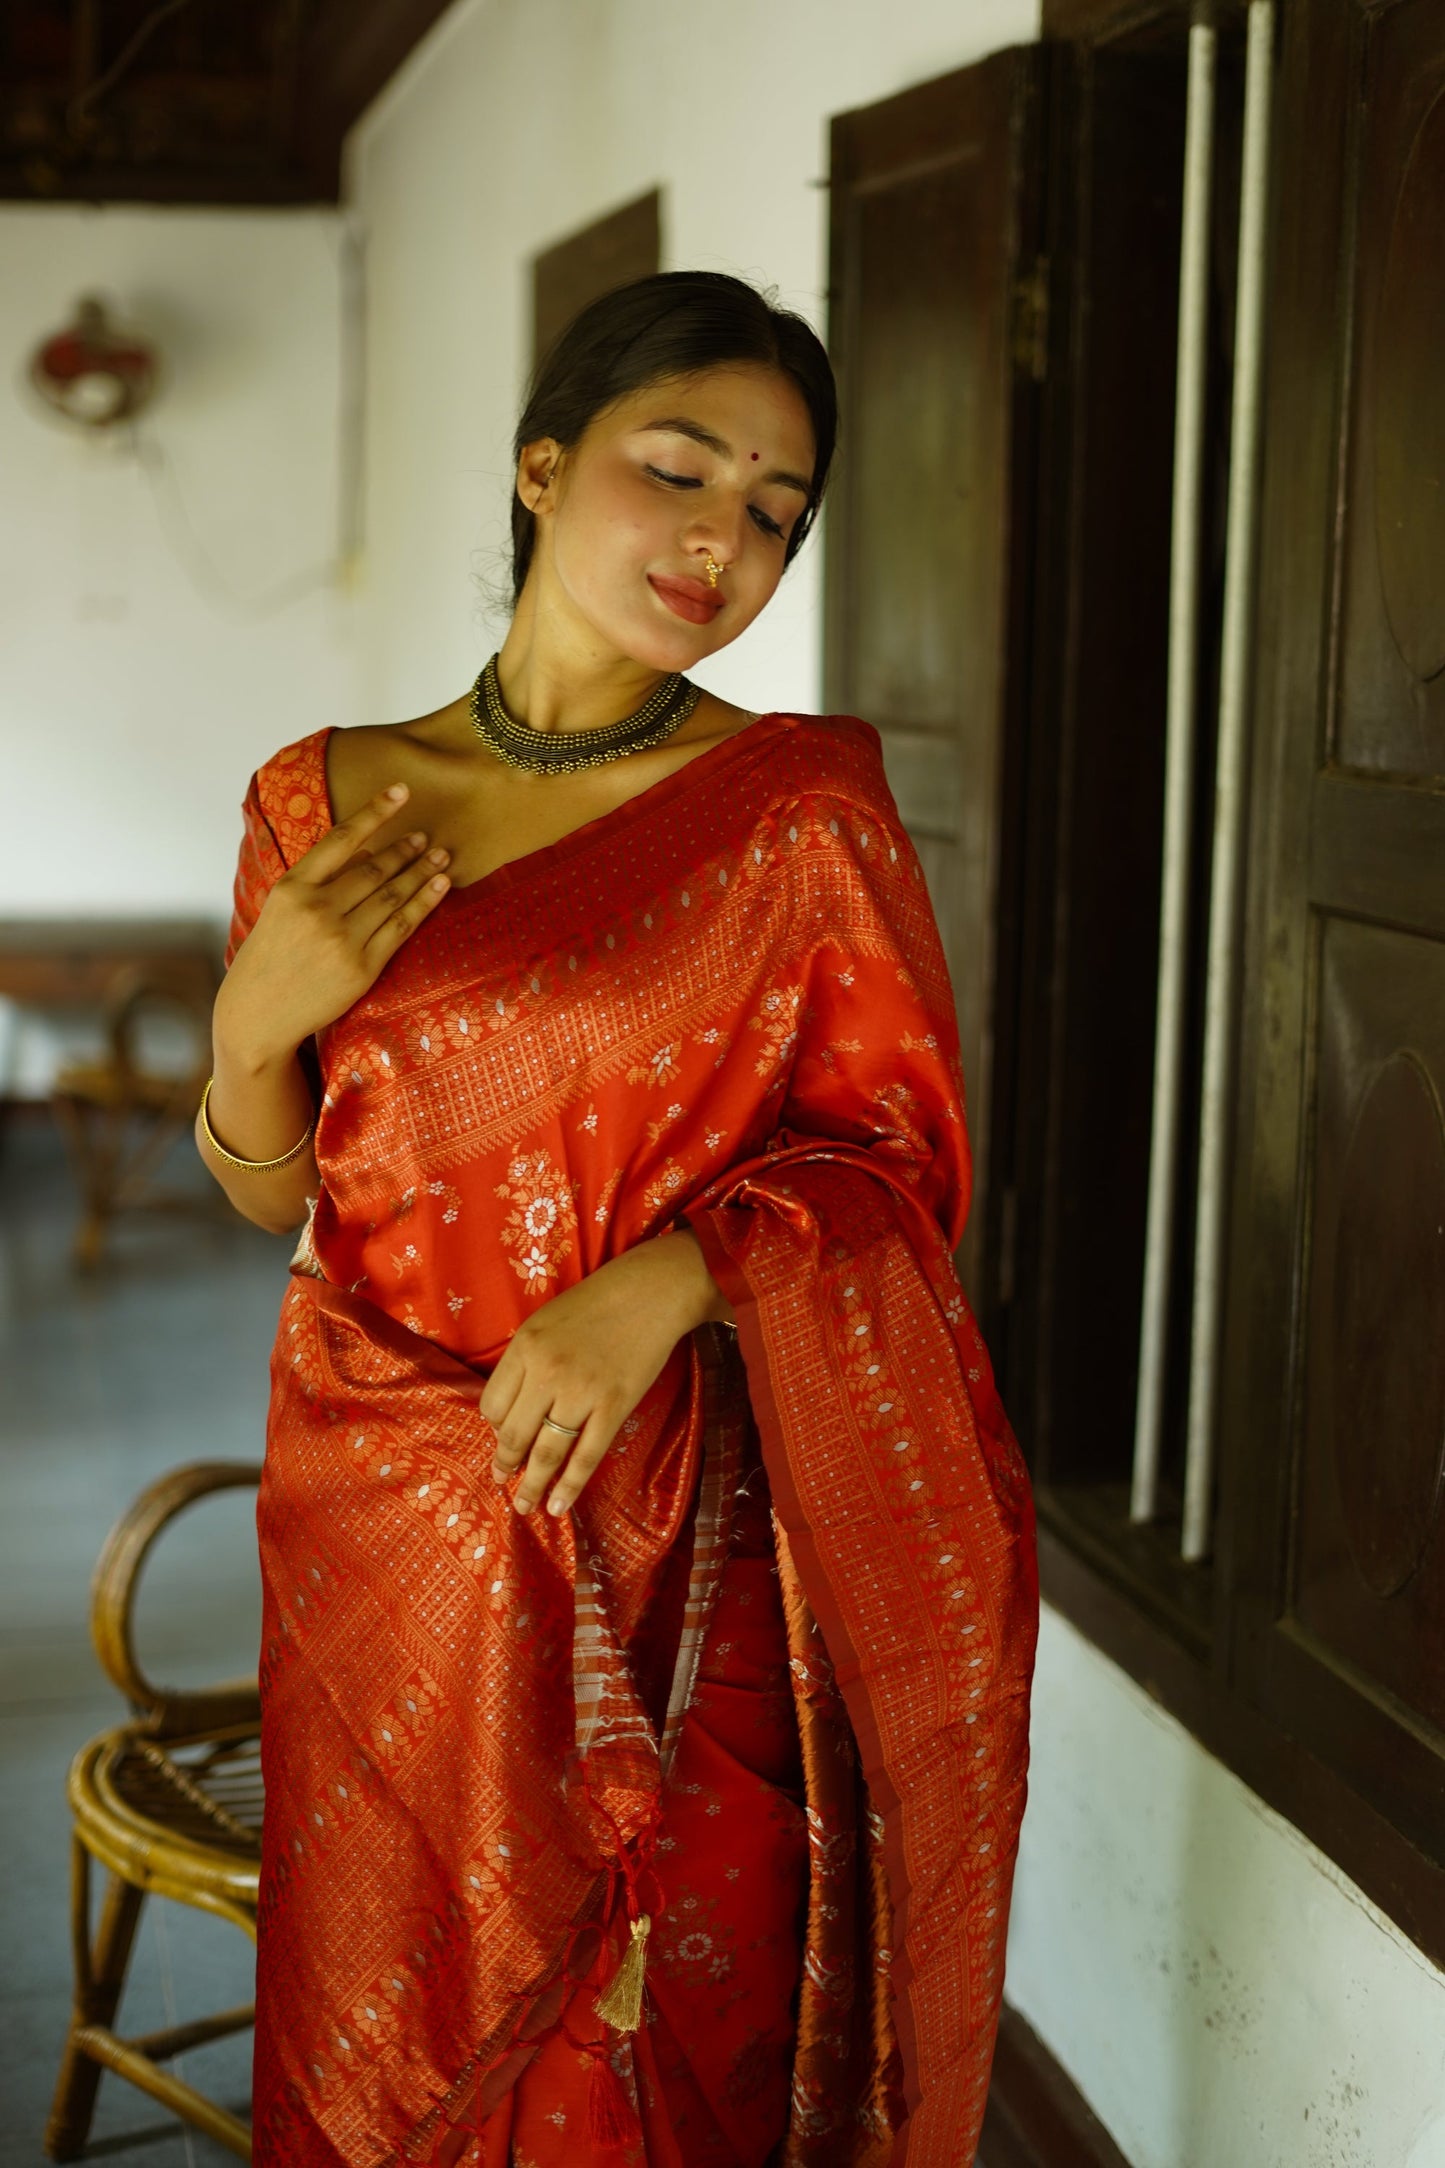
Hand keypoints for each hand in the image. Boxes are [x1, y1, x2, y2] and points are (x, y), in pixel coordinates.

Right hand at [215, 784, 450, 1066]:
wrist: (258, 1015)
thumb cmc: (270, 957)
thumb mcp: (281, 909)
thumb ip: (319, 880)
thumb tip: (366, 853)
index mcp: (292, 888)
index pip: (341, 839)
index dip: (375, 813)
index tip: (400, 791)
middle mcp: (317, 909)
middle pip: (374, 868)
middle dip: (405, 849)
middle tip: (427, 836)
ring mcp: (341, 939)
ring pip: (392, 895)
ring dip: (421, 871)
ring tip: (440, 856)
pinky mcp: (362, 966)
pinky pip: (401, 927)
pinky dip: (424, 903)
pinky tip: (439, 886)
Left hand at [480, 1231, 731, 1517]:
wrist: (652, 1292)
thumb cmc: (596, 1302)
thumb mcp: (545, 1321)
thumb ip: (526, 1361)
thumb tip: (514, 1412)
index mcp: (525, 1347)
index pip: (492, 1405)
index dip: (495, 1427)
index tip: (503, 1436)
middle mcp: (547, 1372)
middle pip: (514, 1433)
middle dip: (506, 1463)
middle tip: (502, 1480)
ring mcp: (581, 1392)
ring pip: (547, 1452)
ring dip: (532, 1485)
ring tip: (524, 1506)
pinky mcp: (614, 1406)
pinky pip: (586, 1456)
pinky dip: (570, 1486)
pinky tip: (558, 1505)